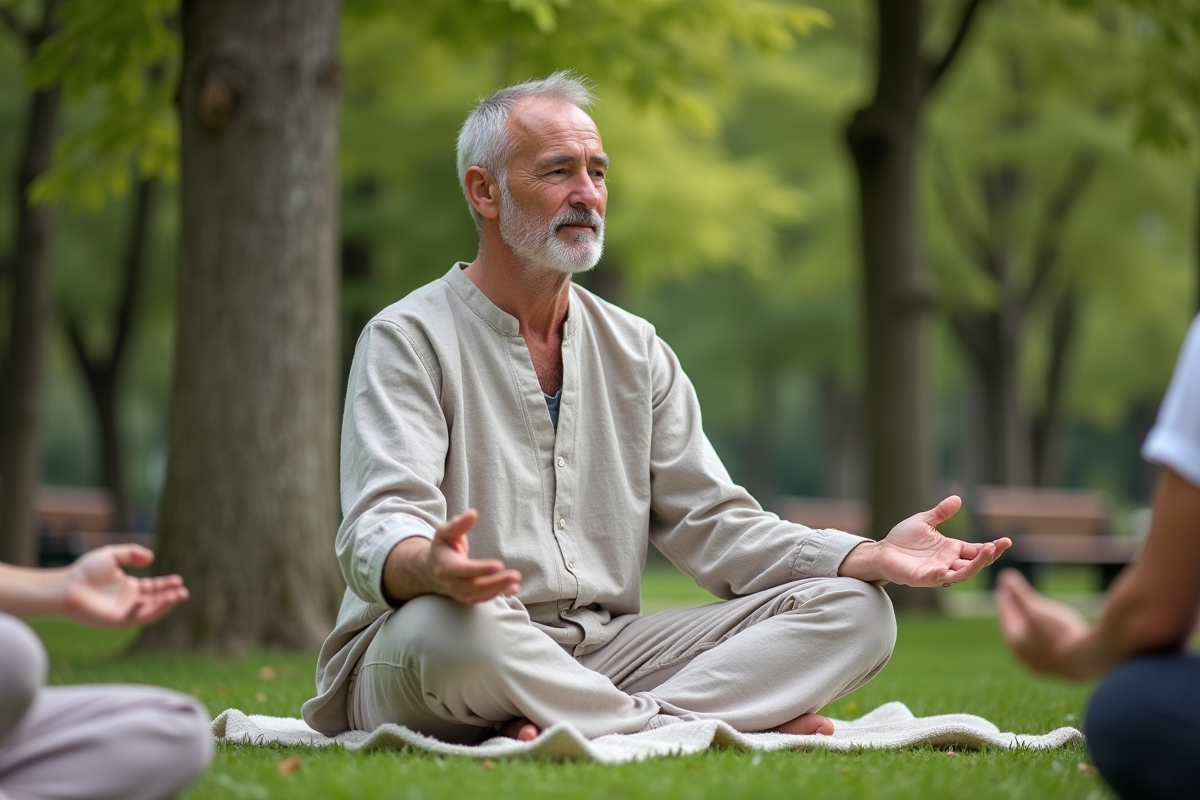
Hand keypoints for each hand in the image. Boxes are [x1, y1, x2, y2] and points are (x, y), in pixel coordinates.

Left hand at [62, 544, 188, 626]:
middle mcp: (130, 601)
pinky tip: (154, 602)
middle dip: (171, 597)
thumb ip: (131, 553)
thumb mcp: (112, 555)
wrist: (67, 586)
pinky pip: (136, 618)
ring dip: (164, 605)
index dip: (167, 585)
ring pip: (150, 612)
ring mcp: (124, 612)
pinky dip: (147, 611)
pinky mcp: (116, 621)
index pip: (154, 589)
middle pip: (156, 601)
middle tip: (183, 592)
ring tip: (177, 597)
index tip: (179, 580)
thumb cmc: (86, 571)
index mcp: (130, 587)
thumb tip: (152, 559)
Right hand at [425, 510, 521, 603]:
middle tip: (515, 575)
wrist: (432, 570)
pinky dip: (499, 594)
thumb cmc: (442, 547)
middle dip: (496, 582)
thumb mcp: (445, 532)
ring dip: (500, 588)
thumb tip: (473, 514)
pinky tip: (513, 589)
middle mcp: (452, 583)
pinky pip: (484, 599)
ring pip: (481, 594)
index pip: (464, 570)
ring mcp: (460, 593)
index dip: (480, 569)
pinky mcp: (469, 598)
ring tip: (516, 580)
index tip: (499, 565)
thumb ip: (458, 524)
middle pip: (475, 586)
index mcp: (446, 566)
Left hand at [839, 496, 1010, 586]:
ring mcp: (937, 572)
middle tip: (999, 546)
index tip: (1006, 540)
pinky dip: (943, 575)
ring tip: (986, 552)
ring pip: (961, 574)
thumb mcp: (924, 521)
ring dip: (974, 565)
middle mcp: (948, 563)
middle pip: (974, 564)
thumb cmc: (903, 539)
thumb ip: (940, 512)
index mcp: (952, 549)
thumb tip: (958, 498)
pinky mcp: (922, 578)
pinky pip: (936, 578)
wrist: (882, 551)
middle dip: (988, 556)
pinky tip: (948, 568)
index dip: (991, 548)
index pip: (977, 551)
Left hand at [996, 568, 1090, 678]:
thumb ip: (1020, 594)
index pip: (1007, 618)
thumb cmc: (1059, 633)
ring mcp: (1044, 665)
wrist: (1089, 659)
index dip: (1006, 601)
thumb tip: (1005, 576)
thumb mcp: (1036, 609)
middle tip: (1014, 596)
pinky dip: (1046, 632)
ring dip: (1032, 622)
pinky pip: (1048, 645)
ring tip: (1031, 610)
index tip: (1004, 588)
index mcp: (1015, 645)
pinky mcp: (1061, 667)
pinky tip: (1051, 627)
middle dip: (1017, 610)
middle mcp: (1026, 658)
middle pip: (1018, 628)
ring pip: (1033, 638)